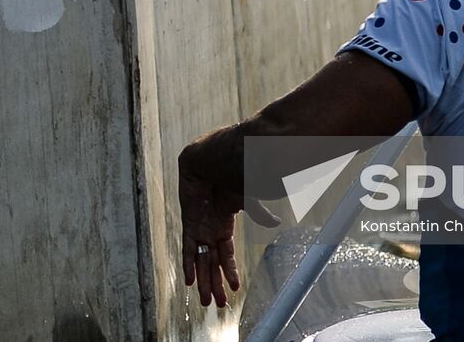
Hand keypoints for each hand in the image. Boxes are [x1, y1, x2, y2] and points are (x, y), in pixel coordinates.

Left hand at [178, 155, 279, 307]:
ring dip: (204, 281)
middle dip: (215, 284)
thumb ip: (258, 213)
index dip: (230, 272)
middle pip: (212, 264)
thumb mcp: (247, 199)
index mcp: (224, 227)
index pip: (227, 256)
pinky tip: (190, 281)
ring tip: (206, 301)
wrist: (209, 160)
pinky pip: (187, 249)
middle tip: (218, 304)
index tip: (235, 289)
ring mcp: (199, 229)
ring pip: (201, 262)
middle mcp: (210, 232)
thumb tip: (275, 224)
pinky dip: (188, 265)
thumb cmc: (228, 175)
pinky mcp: (189, 223)